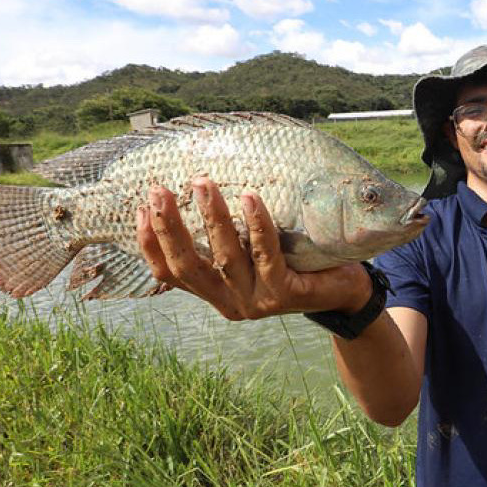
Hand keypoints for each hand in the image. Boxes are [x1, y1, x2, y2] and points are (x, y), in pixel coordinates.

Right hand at [136, 177, 370, 320]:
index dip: (150, 244)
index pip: (171, 275)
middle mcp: (232, 303)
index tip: (139, 210)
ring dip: (211, 218)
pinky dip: (256, 225)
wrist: (347, 293)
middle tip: (158, 190)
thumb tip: (196, 192)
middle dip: (169, 227)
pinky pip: (266, 254)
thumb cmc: (297, 265)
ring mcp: (258, 302)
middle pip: (188, 266)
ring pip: (225, 258)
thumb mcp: (254, 255)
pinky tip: (250, 199)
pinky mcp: (285, 294)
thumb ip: (230, 241)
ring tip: (200, 183)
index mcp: (218, 295)